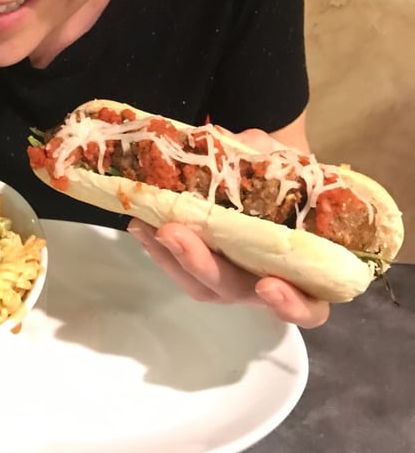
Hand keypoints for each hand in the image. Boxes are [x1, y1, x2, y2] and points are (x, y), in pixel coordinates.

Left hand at [126, 125, 328, 329]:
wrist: (269, 176)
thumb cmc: (289, 179)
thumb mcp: (285, 161)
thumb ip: (270, 156)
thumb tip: (244, 143)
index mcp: (307, 270)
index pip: (311, 309)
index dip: (292, 305)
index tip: (268, 285)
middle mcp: (269, 284)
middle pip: (236, 290)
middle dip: (203, 265)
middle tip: (174, 233)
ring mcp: (234, 280)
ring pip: (202, 285)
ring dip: (172, 258)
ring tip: (149, 227)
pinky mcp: (205, 269)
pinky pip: (182, 271)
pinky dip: (161, 251)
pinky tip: (142, 226)